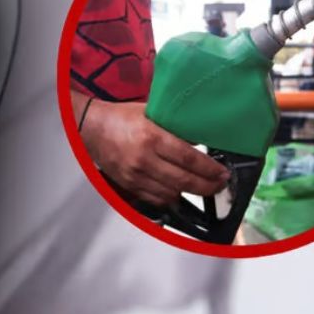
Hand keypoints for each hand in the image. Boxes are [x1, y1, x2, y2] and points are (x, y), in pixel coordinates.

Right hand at [78, 99, 228, 206]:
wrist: (90, 127)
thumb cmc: (122, 118)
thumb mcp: (154, 114)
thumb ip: (178, 128)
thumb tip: (203, 140)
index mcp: (151, 137)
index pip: (189, 159)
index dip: (211, 170)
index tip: (223, 173)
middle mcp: (143, 159)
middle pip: (184, 181)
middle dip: (208, 186)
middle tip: (220, 184)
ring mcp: (134, 175)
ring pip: (172, 193)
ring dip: (192, 193)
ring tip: (205, 187)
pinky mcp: (128, 185)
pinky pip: (156, 199)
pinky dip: (172, 198)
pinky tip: (182, 192)